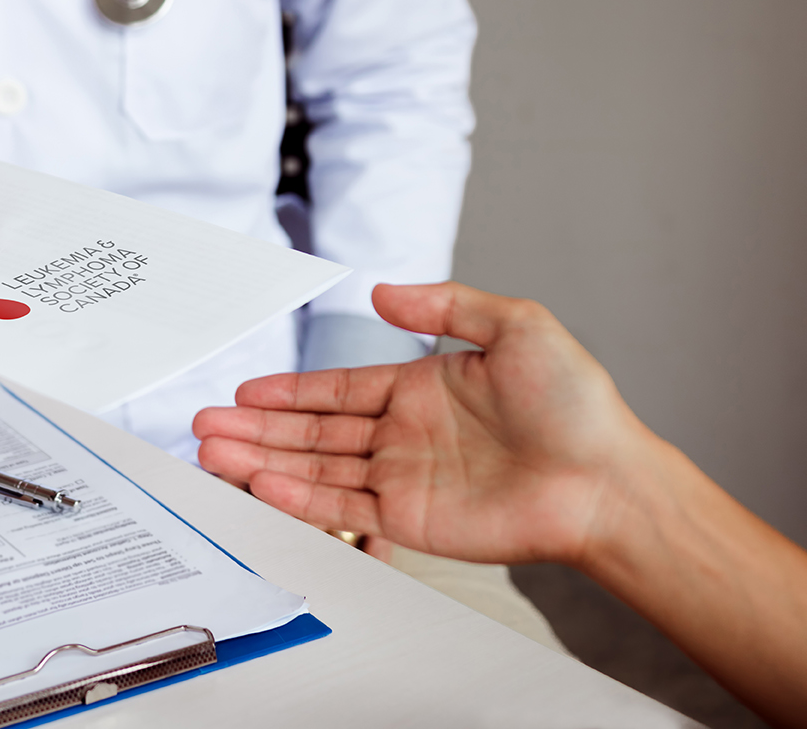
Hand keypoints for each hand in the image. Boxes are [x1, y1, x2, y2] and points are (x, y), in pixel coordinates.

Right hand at [194, 282, 658, 566]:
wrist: (607, 479)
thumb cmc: (576, 404)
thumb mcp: (515, 325)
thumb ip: (444, 303)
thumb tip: (381, 292)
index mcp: (419, 389)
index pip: (335, 389)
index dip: (286, 389)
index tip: (243, 389)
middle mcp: (402, 435)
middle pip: (311, 430)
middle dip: (255, 426)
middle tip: (206, 422)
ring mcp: (403, 478)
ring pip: (314, 467)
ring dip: (262, 461)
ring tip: (213, 452)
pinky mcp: (410, 519)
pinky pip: (342, 504)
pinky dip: (299, 496)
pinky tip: (261, 484)